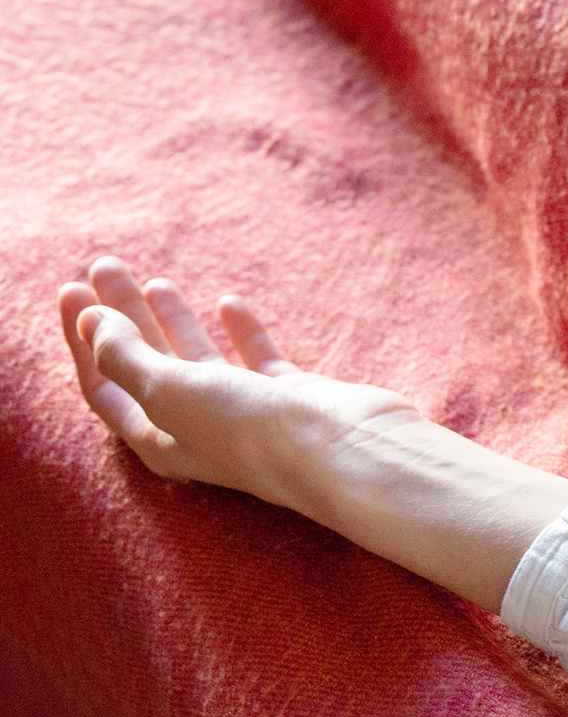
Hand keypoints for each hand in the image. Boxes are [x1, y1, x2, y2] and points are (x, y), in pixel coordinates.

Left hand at [58, 256, 567, 612]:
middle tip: (105, 267)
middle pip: (145, 367)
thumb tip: (93, 321)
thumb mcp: (174, 392)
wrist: (343, 450)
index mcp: (160, 439)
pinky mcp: (291, 398)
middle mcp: (198, 430)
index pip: (105, 385)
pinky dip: (239, 331)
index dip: (84, 339)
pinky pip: (256, 359)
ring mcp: (246, 414)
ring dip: (172, 319)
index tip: (74, 291)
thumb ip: (128, 356)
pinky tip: (228, 301)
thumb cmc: (253, 432)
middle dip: (121, 317)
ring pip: (197, 359)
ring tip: (153, 278)